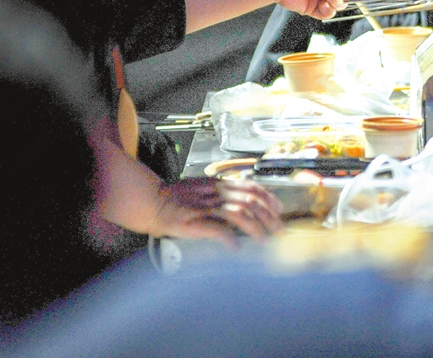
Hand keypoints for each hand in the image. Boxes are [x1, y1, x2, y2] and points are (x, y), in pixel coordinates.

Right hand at [149, 178, 283, 246]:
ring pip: (239, 214)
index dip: (268, 197)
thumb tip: (245, 200)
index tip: (278, 208)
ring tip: (264, 240)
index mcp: (219, 185)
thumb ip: (223, 192)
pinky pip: (216, 230)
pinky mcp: (195, 222)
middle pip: (251, 201)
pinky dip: (229, 239)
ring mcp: (206, 208)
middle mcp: (216, 194)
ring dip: (256, 228)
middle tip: (279, 230)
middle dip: (269, 216)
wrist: (152, 203)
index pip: (251, 187)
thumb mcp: (203, 188)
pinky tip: (236, 248)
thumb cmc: (177, 199)